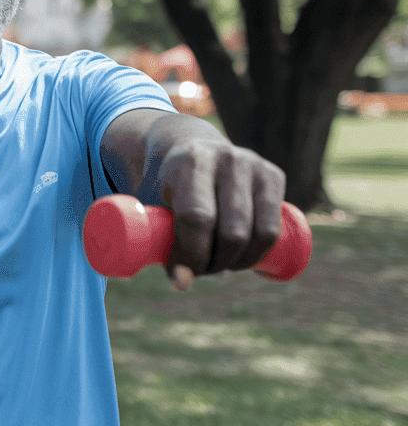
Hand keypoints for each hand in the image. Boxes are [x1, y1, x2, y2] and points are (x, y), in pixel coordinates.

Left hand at [157, 137, 285, 290]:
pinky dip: (259, 252)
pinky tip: (244, 258)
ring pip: (258, 234)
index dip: (191, 255)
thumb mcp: (150, 201)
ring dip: (239, 262)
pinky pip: (274, 229)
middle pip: (231, 232)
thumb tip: (182, 282)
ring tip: (219, 264)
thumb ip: (155, 239)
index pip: (197, 218)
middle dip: (215, 264)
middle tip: (199, 270)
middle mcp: (226, 158)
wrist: (185, 143)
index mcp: (189, 162)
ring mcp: (253, 165)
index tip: (181, 276)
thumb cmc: (163, 184)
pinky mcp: (273, 175)